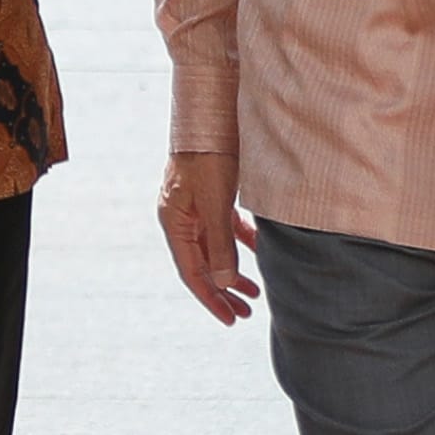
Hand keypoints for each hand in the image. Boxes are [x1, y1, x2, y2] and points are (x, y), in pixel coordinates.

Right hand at [158, 151, 255, 324]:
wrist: (211, 114)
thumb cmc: (208, 155)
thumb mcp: (216, 201)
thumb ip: (221, 242)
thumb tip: (225, 282)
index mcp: (174, 222)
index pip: (192, 272)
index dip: (211, 298)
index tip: (231, 319)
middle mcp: (182, 219)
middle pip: (202, 266)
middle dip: (223, 292)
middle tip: (244, 315)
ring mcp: (196, 209)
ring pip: (215, 250)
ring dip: (233, 272)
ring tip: (254, 294)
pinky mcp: (212, 198)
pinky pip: (226, 230)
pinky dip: (242, 245)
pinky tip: (260, 255)